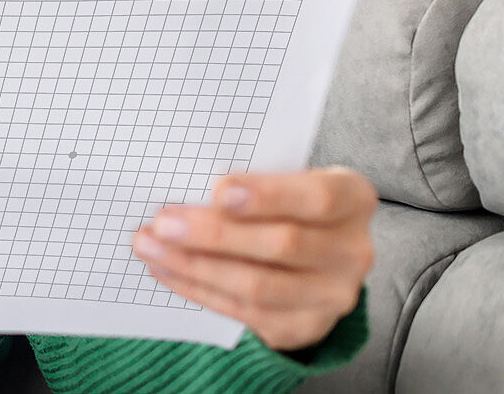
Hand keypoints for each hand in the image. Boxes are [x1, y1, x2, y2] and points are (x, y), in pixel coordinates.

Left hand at [132, 167, 376, 351]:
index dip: (268, 196)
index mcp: (352, 199)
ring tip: (151, 246)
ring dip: (195, 266)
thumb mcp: (284, 178)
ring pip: (259, 285)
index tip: (219, 190)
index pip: (317, 197)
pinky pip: (245, 313)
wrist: (314, 255)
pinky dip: (199, 289)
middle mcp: (352, 251)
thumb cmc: (286, 201)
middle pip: (282, 244)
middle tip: (163, 222)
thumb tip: (181, 180)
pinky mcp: (305, 326)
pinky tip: (166, 270)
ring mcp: (332, 295)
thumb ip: (250, 181)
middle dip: (214, 234)